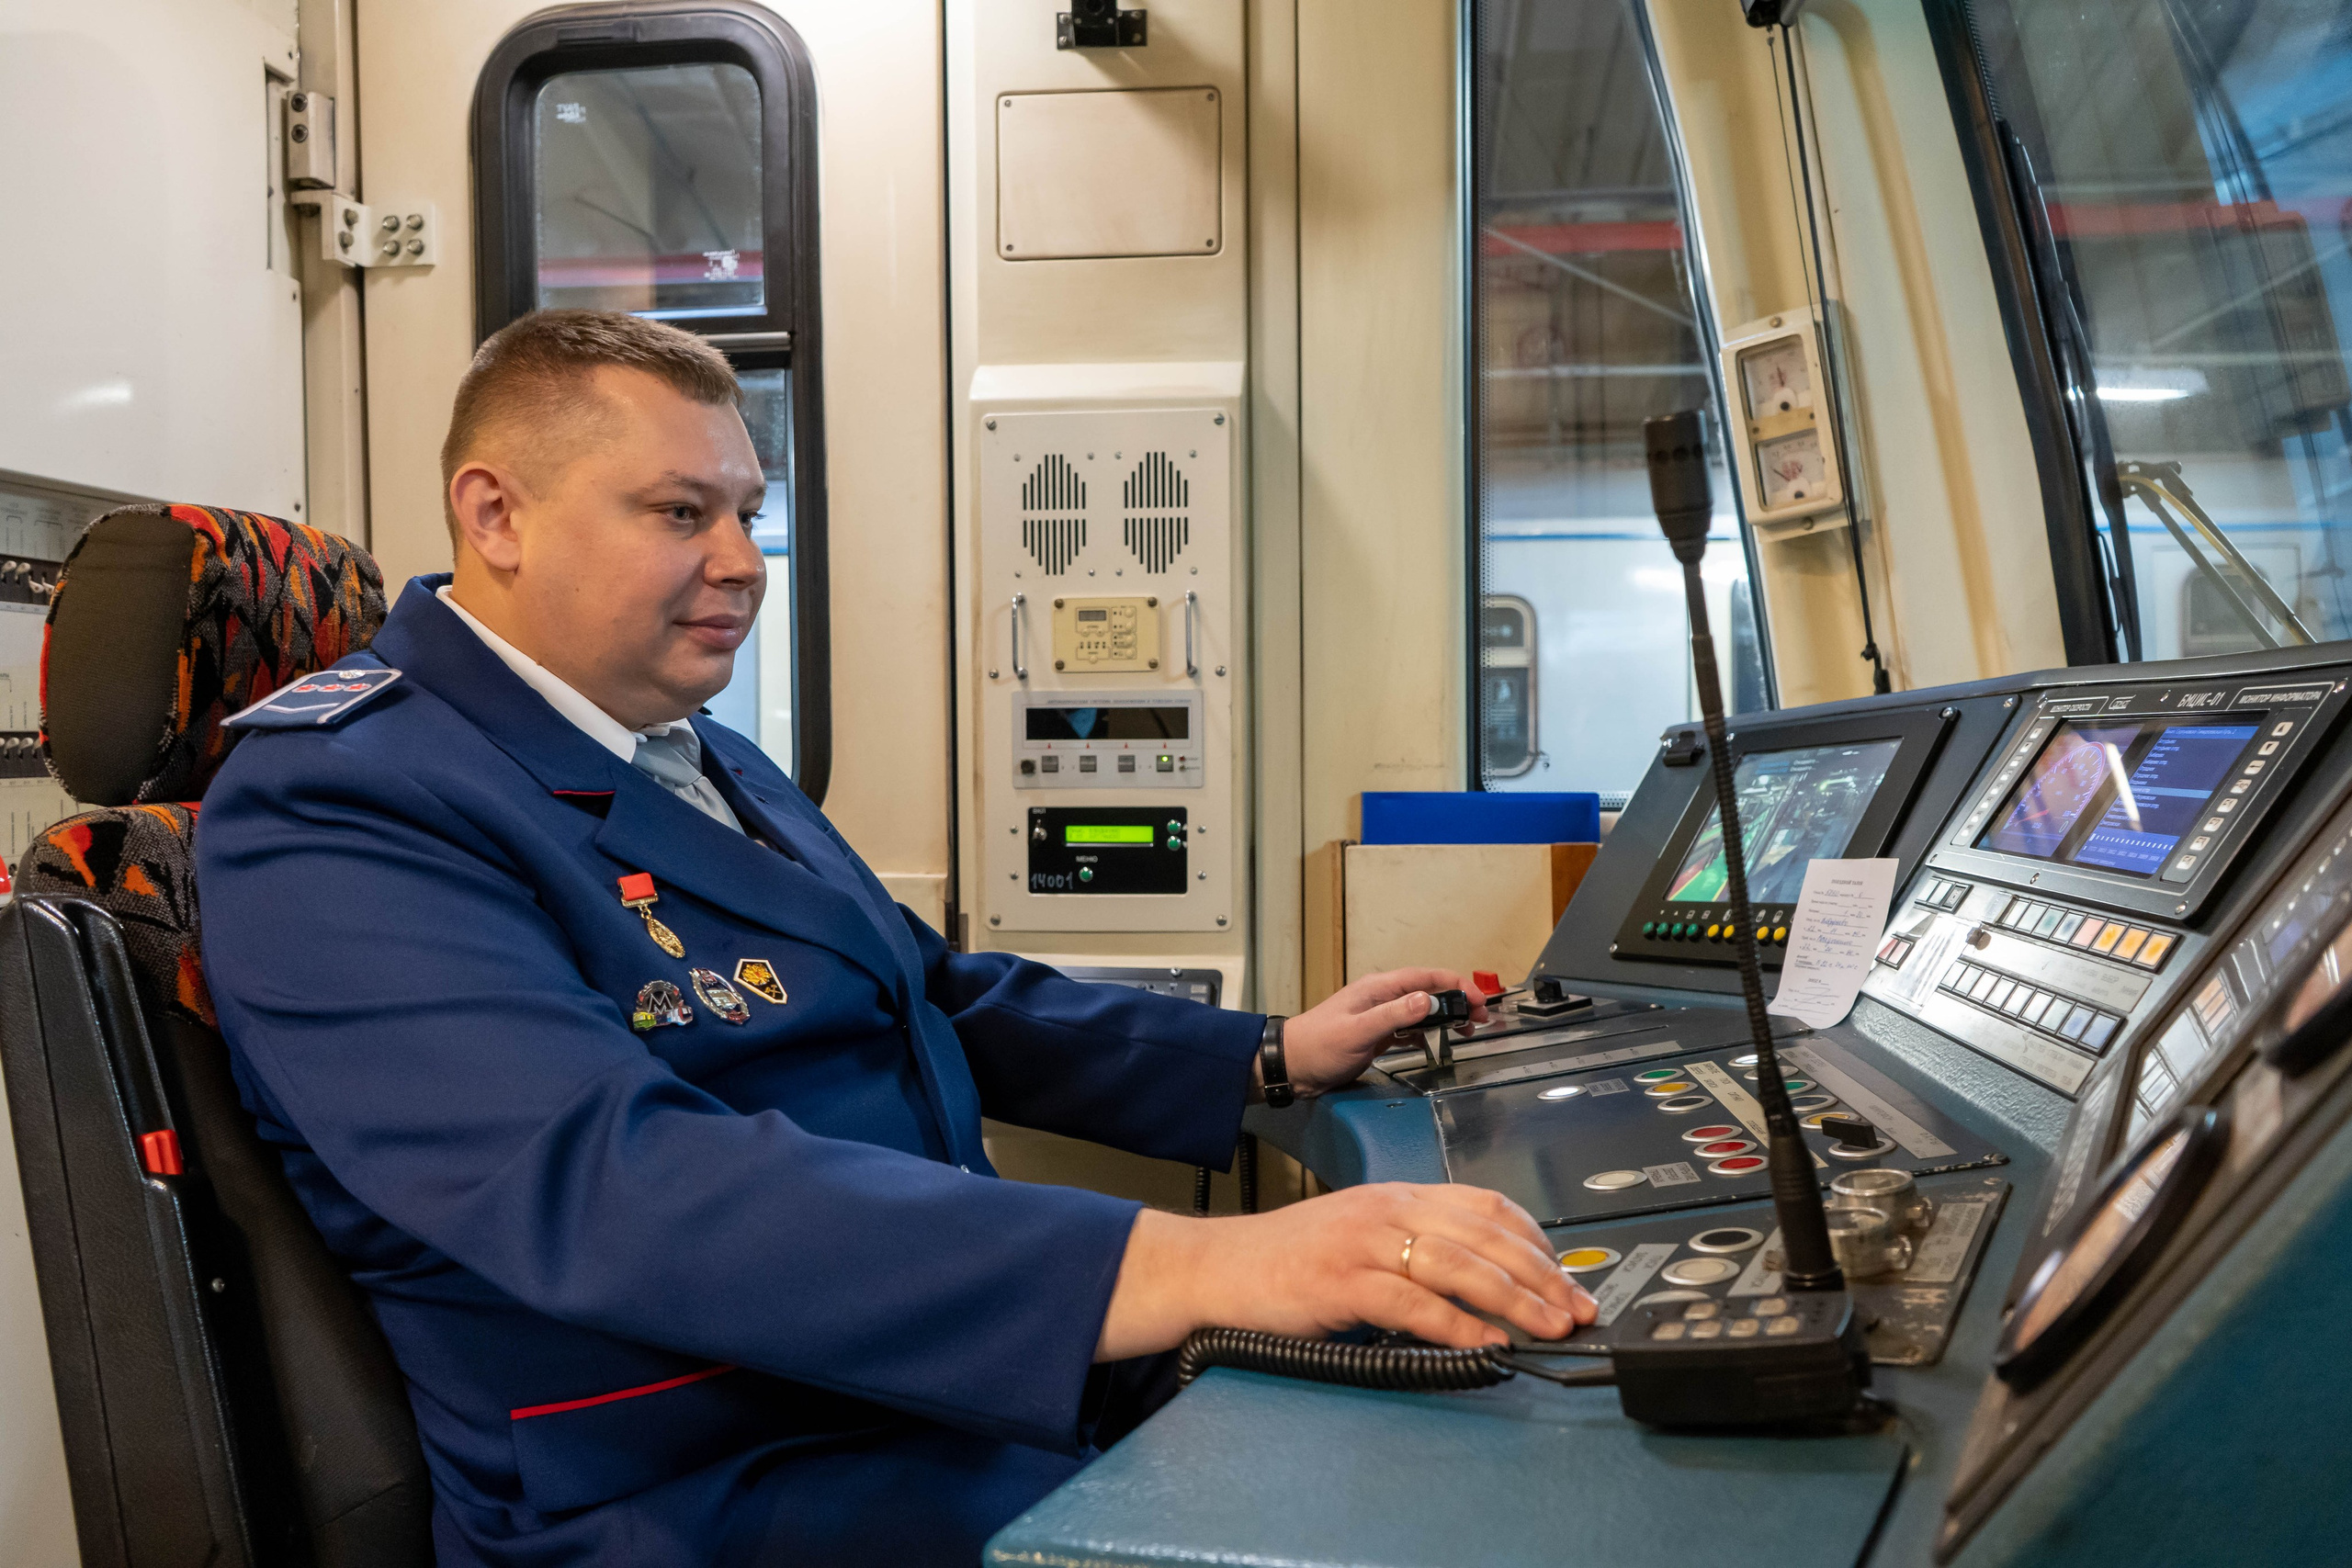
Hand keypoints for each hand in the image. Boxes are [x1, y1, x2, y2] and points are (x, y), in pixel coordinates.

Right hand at [1095, 1182, 1596, 1360]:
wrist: (1217, 1268)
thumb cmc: (1289, 1262)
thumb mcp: (1362, 1238)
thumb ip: (1417, 1250)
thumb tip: (1485, 1288)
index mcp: (1398, 1195)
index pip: (1487, 1205)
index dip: (1537, 1241)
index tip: (1568, 1277)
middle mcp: (1387, 1208)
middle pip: (1485, 1233)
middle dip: (1542, 1274)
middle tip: (1577, 1308)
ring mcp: (1364, 1240)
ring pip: (1458, 1262)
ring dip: (1514, 1298)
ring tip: (1550, 1326)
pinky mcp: (1341, 1279)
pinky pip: (1412, 1301)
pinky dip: (1456, 1324)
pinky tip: (1486, 1344)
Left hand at [1277, 968, 1491, 1096]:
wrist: (1290, 1066)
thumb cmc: (1319, 1047)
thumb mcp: (1358, 1031)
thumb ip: (1393, 1016)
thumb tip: (1427, 1000)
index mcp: (1378, 988)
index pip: (1425, 978)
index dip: (1456, 985)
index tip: (1479, 1000)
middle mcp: (1381, 997)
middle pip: (1428, 992)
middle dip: (1457, 1001)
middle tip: (1482, 1019)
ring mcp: (1379, 1015)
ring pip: (1421, 1010)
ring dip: (1446, 1018)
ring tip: (1468, 1030)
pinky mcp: (1377, 1034)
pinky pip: (1410, 1028)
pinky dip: (1428, 1032)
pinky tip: (1439, 1042)